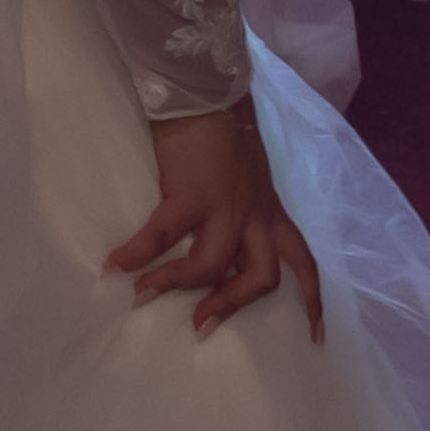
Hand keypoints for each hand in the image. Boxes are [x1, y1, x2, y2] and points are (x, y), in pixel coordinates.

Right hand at [106, 106, 323, 341]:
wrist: (206, 93)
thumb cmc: (220, 131)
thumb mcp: (246, 175)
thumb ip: (239, 206)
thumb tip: (210, 236)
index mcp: (268, 210)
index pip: (302, 260)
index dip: (311, 301)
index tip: (315, 336)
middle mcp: (255, 215)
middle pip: (261, 277)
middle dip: (233, 304)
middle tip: (202, 323)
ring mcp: (224, 207)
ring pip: (211, 266)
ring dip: (176, 286)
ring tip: (145, 295)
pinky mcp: (190, 195)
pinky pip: (161, 237)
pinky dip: (135, 255)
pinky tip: (114, 266)